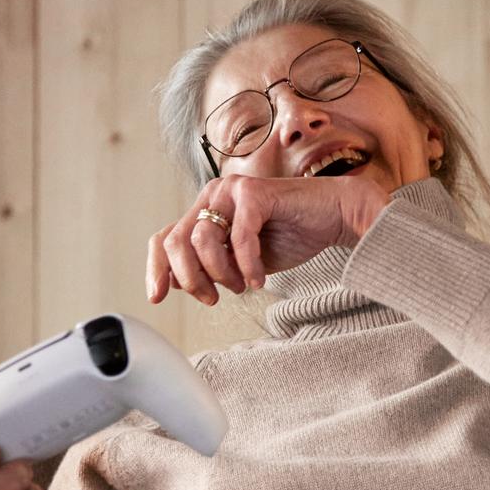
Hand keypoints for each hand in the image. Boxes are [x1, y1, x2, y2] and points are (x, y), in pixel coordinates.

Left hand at [147, 173, 390, 304]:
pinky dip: (247, 265)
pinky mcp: (255, 193)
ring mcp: (232, 190)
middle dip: (190, 278)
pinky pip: (239, 237)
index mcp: (206, 210)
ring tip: (241, 285)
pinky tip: (258, 280)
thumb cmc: (292, 235)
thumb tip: (178, 283)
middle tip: (211, 298)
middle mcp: (213, 195)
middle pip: (175, 241)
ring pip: (202, 239)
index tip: (157, 297)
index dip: (156, 269)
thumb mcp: (242, 261)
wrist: (334, 216)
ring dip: (220, 273)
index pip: (164, 238)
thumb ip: (212, 266)